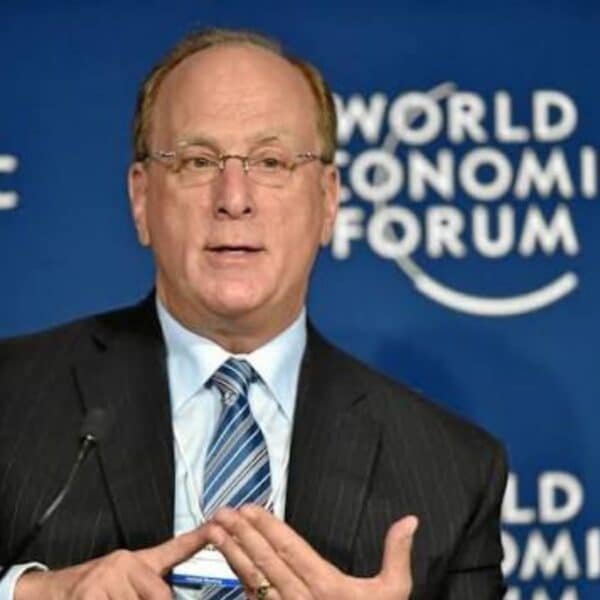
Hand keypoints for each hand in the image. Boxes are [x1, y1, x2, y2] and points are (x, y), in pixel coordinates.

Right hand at [14, 522, 224, 599]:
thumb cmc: (92, 592)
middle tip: (130, 598)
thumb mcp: (124, 583)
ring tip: (111, 599)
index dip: (198, 539)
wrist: (48, 593)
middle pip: (161, 595)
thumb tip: (169, 594)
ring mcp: (105, 578)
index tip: (217, 528)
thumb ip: (149, 586)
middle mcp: (124, 562)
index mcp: (137, 560)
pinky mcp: (90, 594)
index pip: (173, 550)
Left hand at [212, 505, 417, 599]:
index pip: (291, 549)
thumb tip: (410, 520)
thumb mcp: (393, 594)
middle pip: (266, 561)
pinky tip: (228, 564)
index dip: (268, 526)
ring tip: (215, 531)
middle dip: (241, 533)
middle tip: (222, 512)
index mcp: (328, 587)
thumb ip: (397, 555)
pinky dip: (239, 581)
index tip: (250, 508)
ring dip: (232, 553)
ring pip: (254, 580)